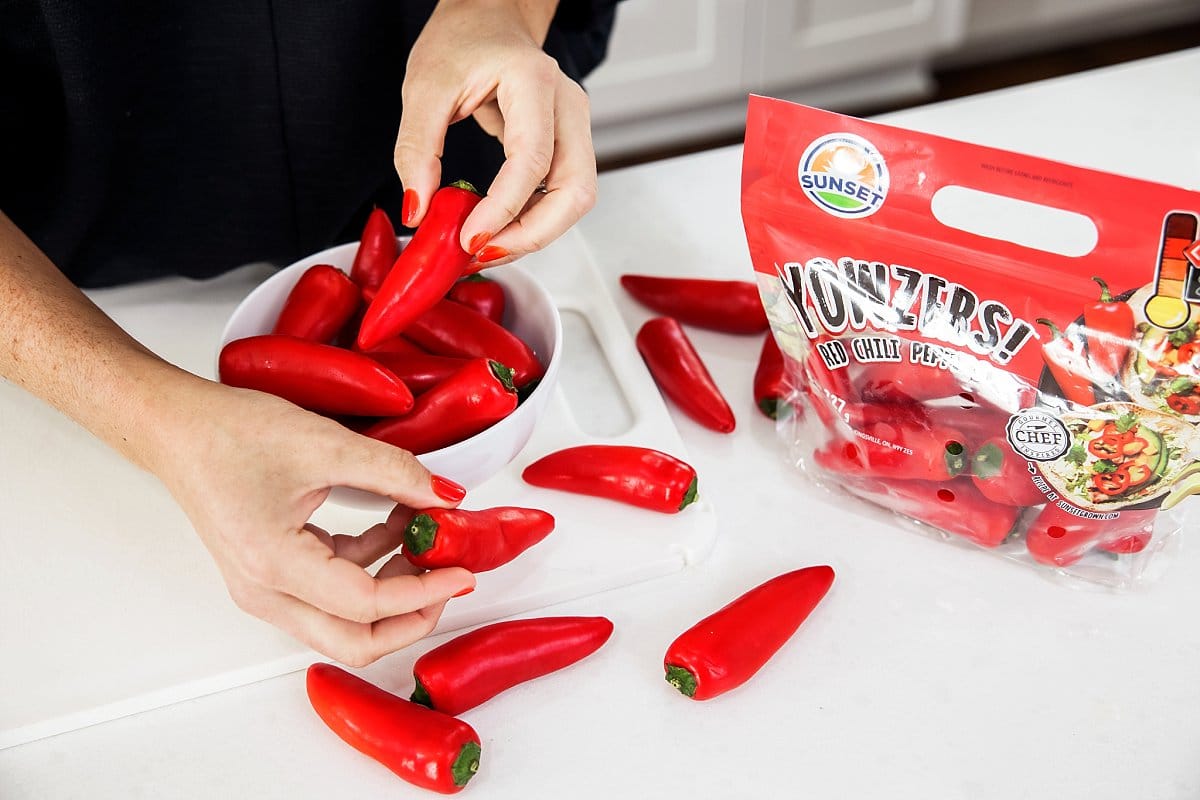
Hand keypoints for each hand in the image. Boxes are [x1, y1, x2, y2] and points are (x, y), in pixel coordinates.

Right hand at [153, 377, 475, 666]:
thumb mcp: (323, 443)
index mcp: (273, 565)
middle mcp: (265, 592)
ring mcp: (265, 589)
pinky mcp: (272, 575)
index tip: (463, 572)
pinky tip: (394, 525)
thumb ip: (394, 472)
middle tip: (450, 577)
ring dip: (393, 589)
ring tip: (425, 536)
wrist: (177, 429)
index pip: (367, 605)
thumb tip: (448, 496)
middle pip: (354, 641)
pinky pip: (332, 592)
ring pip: (344, 622)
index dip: (425, 592)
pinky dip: (371, 567)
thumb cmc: (227, 433)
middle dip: (412, 616)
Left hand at [395, 0, 596, 267]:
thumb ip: (417, 150)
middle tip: (481, 253)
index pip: (532, 160)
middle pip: (574, 192)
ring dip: (534, 234)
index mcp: (534, 81)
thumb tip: (417, 211)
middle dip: (531, 235)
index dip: (504, 208)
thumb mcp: (424, 88)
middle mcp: (568, 107)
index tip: (468, 238)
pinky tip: (497, 231)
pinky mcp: (568, 146)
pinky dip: (531, 221)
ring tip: (485, 248)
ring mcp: (575, 128)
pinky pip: (561, 196)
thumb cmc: (461, 42)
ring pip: (575, 200)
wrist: (488, 19)